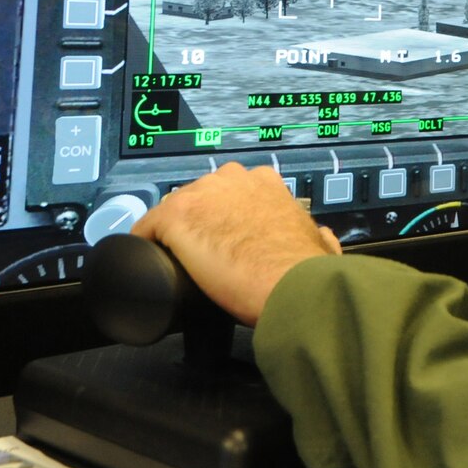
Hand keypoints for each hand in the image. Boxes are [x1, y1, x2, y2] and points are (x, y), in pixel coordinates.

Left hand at [131, 162, 340, 325]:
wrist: (293, 286)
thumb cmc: (306, 269)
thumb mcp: (321, 242)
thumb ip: (318, 235)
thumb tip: (322, 238)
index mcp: (266, 183)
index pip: (230, 192)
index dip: (223, 216)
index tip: (224, 236)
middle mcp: (234, 180)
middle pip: (201, 196)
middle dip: (199, 222)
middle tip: (202, 252)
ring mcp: (204, 194)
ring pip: (175, 208)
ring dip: (174, 232)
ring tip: (175, 261)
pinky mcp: (178, 215)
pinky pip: (148, 225)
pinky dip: (145, 241)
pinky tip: (146, 258)